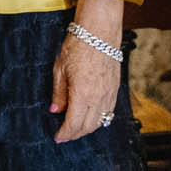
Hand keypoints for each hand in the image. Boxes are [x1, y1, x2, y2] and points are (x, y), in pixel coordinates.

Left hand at [50, 0, 123, 142]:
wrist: (99, 32)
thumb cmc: (77, 46)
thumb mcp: (60, 68)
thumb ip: (59, 92)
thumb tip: (55, 110)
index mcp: (83, 94)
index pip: (74, 123)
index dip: (65, 133)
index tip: (58, 137)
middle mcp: (99, 98)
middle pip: (88, 126)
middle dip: (75, 134)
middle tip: (64, 135)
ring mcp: (110, 94)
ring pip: (100, 121)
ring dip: (88, 128)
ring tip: (75, 129)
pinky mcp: (115, 89)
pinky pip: (109, 112)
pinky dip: (99, 119)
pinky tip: (91, 117)